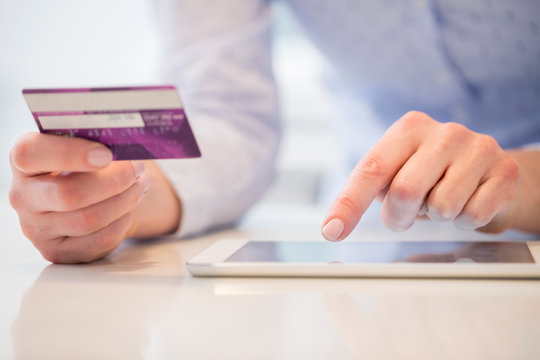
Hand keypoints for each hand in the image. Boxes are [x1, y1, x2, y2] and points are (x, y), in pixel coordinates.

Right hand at [9, 133, 149, 262]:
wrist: (88, 197)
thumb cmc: (86, 164)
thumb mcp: (83, 146)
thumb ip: (94, 140)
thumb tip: (125, 143)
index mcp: (23, 161)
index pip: (30, 153)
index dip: (70, 153)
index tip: (106, 154)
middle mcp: (22, 196)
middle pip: (68, 194)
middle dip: (114, 180)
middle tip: (137, 168)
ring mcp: (37, 228)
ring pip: (88, 220)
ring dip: (125, 201)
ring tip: (140, 185)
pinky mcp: (57, 251)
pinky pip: (98, 241)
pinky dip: (122, 223)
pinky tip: (128, 209)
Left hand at [321, 111, 520, 240]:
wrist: (491, 173)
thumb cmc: (434, 176)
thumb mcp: (398, 173)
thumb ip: (371, 189)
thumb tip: (333, 225)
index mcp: (408, 128)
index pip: (371, 169)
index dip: (349, 204)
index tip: (331, 231)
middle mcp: (444, 131)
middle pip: (404, 190)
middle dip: (399, 216)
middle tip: (406, 215)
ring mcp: (479, 147)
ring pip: (442, 207)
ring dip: (436, 217)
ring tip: (443, 201)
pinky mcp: (505, 170)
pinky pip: (473, 215)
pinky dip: (465, 221)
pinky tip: (470, 202)